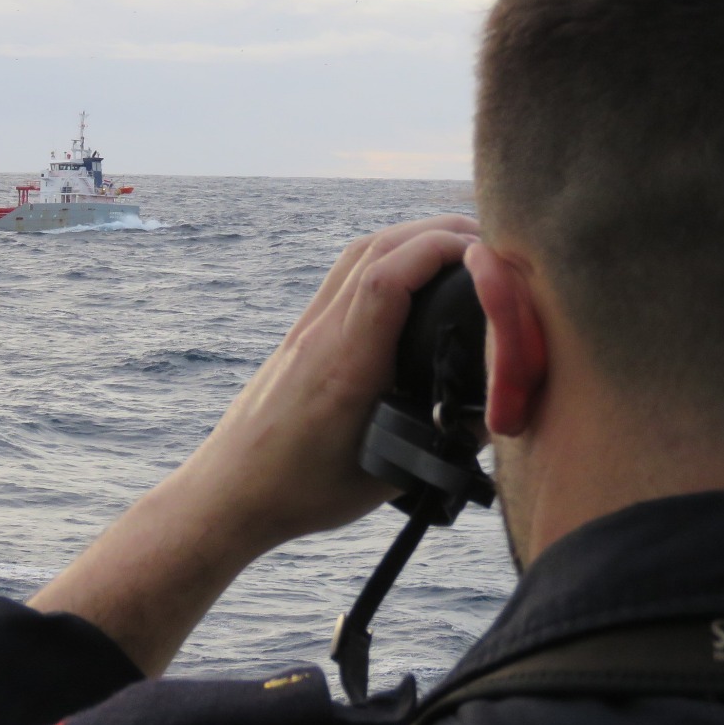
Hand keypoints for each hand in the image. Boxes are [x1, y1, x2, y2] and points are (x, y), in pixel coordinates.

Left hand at [195, 214, 480, 545]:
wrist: (230, 492)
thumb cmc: (301, 492)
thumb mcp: (386, 477)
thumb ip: (441, 444)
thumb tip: (493, 416)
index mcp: (344, 366)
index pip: (386, 280)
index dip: (439, 250)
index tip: (486, 253)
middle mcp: (323, 334)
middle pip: (377, 250)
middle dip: (438, 232)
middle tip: (492, 241)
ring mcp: (309, 328)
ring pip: (361, 253)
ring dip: (412, 236)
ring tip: (461, 244)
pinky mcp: (304, 333)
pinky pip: (348, 272)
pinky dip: (389, 254)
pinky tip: (415, 270)